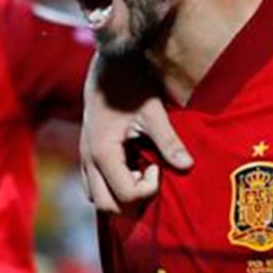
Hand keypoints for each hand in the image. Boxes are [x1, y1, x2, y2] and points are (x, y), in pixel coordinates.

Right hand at [80, 54, 192, 211]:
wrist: (108, 65)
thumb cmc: (131, 86)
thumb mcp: (154, 113)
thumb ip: (169, 141)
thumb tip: (188, 165)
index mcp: (104, 154)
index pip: (126, 196)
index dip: (148, 189)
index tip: (158, 166)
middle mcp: (89, 161)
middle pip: (107, 206)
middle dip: (133, 201)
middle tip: (152, 175)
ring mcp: (84, 158)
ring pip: (97, 198)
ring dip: (121, 195)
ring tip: (140, 170)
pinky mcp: (86, 154)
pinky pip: (94, 185)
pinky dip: (112, 186)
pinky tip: (130, 166)